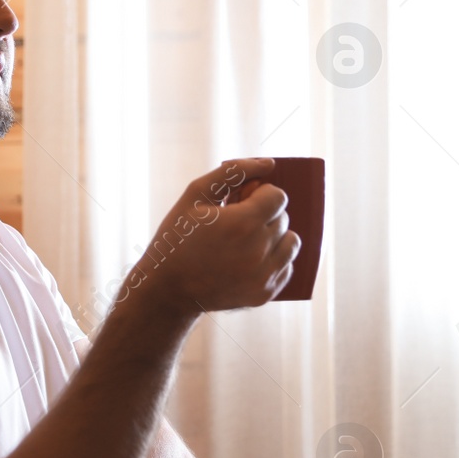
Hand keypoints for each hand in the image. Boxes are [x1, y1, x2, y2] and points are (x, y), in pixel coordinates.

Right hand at [130, 157, 300, 316]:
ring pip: (291, 243)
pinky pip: (287, 267)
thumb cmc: (178, 237)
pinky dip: (273, 260)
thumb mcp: (196, 195)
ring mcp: (264, 276)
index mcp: (243, 223)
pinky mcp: (265, 294)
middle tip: (235, 222)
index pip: (278, 196)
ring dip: (274, 236)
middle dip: (264, 214)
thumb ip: (233, 172)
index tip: (240, 202)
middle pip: (284, 218)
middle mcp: (259, 251)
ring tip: (246, 241)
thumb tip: (269, 164)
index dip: (259, 194)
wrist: (167, 290)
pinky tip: (247, 261)